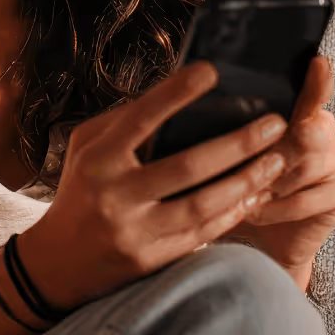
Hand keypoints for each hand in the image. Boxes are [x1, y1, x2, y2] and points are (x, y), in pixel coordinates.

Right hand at [17, 60, 294, 313]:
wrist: (58, 263)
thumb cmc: (81, 189)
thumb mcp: (86, 147)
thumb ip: (123, 121)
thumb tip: (174, 92)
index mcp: (98, 158)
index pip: (141, 118)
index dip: (176, 93)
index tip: (211, 71)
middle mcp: (114, 194)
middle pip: (187, 166)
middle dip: (238, 144)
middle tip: (275, 124)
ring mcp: (134, 231)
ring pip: (203, 204)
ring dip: (246, 181)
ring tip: (276, 160)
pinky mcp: (150, 259)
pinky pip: (202, 234)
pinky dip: (233, 212)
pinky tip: (255, 194)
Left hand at [223, 55, 334, 288]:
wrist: (263, 242)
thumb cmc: (242, 193)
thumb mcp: (233, 162)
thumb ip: (235, 141)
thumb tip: (216, 127)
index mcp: (298, 116)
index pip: (311, 94)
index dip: (317, 81)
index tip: (319, 62)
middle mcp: (324, 131)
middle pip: (305, 133)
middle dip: (271, 157)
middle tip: (246, 177)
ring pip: (303, 166)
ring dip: (268, 187)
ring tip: (248, 197)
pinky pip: (308, 197)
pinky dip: (277, 209)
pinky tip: (260, 212)